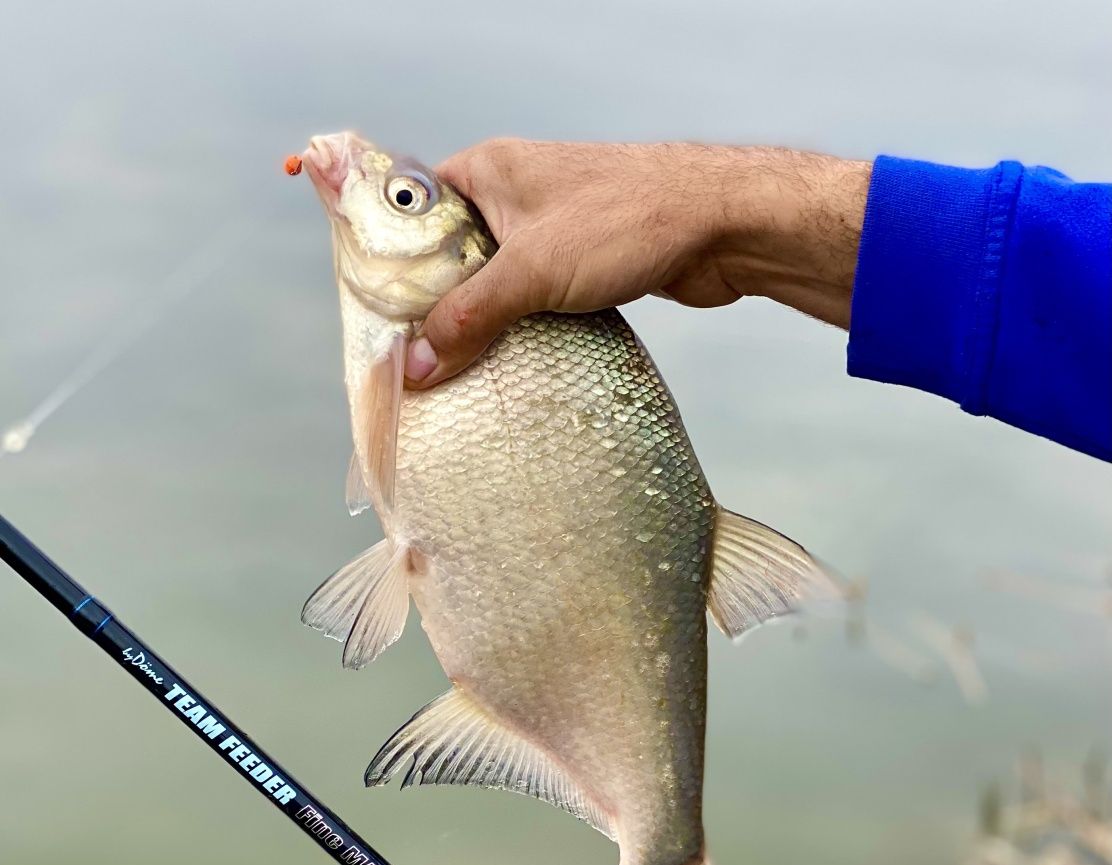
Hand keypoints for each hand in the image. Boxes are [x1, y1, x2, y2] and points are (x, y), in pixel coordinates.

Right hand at [405, 139, 871, 387]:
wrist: (719, 226)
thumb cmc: (626, 221)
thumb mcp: (531, 272)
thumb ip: (469, 319)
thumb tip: (417, 368)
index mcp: (486, 171)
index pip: (412, 209)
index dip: (386, 255)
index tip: (370, 308)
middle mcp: (512, 195)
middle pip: (448, 256)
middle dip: (433, 305)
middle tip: (412, 357)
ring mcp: (547, 230)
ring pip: (491, 283)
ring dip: (480, 324)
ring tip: (454, 370)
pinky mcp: (577, 264)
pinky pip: (529, 301)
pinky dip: (518, 330)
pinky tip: (507, 365)